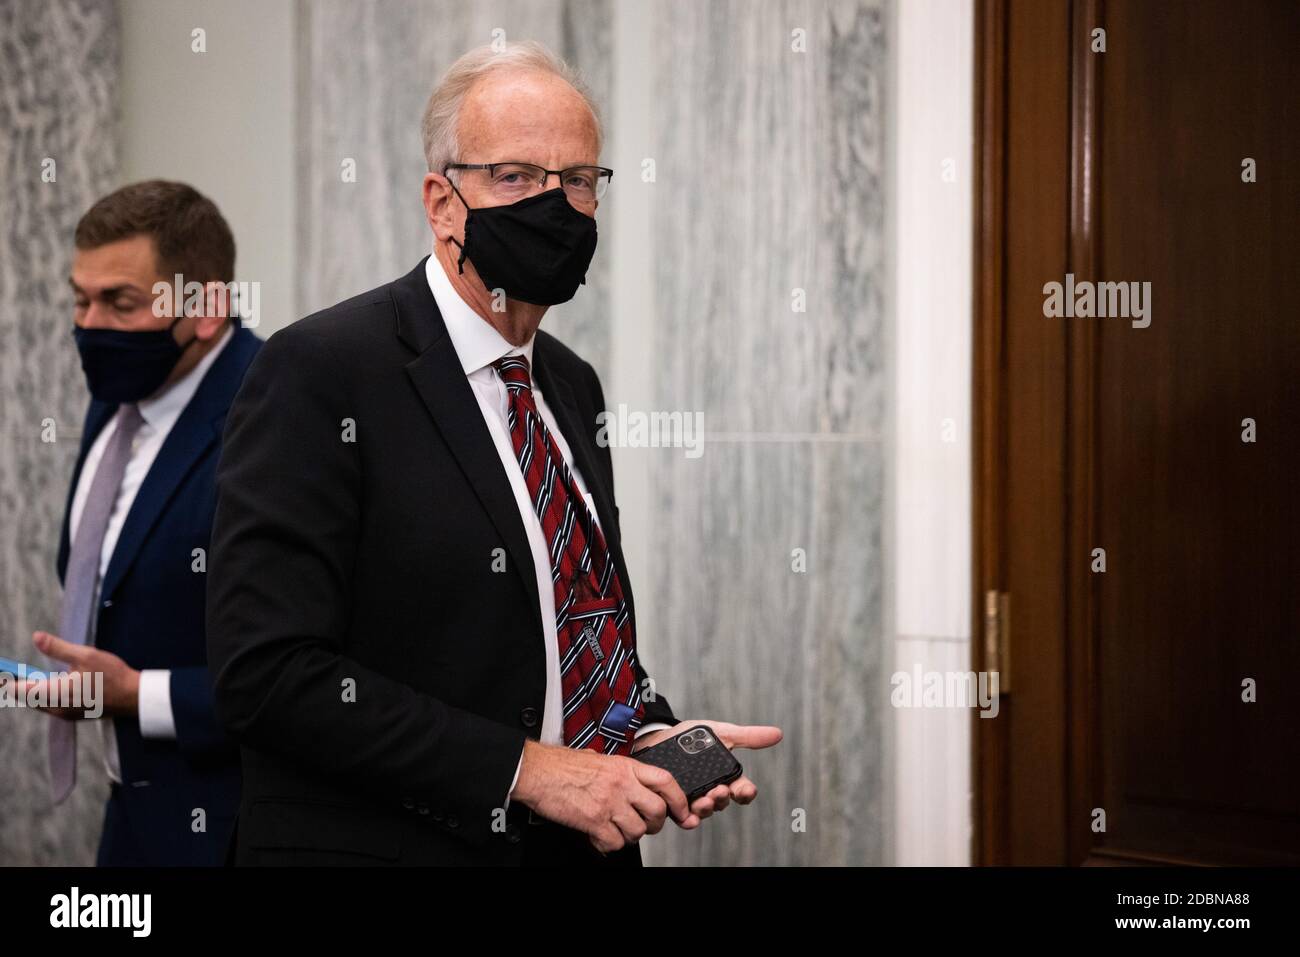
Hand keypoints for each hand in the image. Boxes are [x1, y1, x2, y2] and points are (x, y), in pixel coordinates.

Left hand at [16, 631, 139, 719]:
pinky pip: (48, 706)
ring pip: (36, 703)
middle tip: (9, 672)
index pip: (19, 690)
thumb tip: (36, 637)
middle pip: (25, 698)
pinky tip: (50, 684)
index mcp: (55, 693)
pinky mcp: (71, 715)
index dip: (6, 681)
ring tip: (26, 676)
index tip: (2, 672)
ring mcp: (63, 714)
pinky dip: (42, 695)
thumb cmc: (112, 675)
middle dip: (16, 685)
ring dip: (29, 690)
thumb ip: (57, 648)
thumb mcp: (86, 655)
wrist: (133, 697)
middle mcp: (55, 708)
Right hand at [511, 739, 700, 853]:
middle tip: (646, 825)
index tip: (682, 811)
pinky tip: (600, 837)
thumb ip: (619, 770)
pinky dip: (609, 845)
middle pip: (657, 810)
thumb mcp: (598, 758)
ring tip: (616, 830)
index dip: (679, 799)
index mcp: (625, 766)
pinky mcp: (594, 821)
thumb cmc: (562, 764)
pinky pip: (614, 842)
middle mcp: (621, 784)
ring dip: (630, 835)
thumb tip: (631, 781)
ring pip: (637, 831)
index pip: (666, 781)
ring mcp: (609, 803)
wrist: (537, 772)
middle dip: (655, 824)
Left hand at [631, 719, 781, 822]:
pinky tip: (689, 816)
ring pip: (705, 811)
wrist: (659, 734)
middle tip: (719, 791)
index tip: (745, 790)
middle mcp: (711, 790)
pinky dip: (688, 820)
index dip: (746, 793)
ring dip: (708, 808)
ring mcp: (693, 798)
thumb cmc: (692, 736)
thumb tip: (777, 733)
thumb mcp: (721, 733)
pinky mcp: (674, 801)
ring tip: (704, 800)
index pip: (742, 790)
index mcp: (725, 777)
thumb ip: (747, 736)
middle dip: (723, 799)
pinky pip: (683, 817)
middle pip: (723, 802)